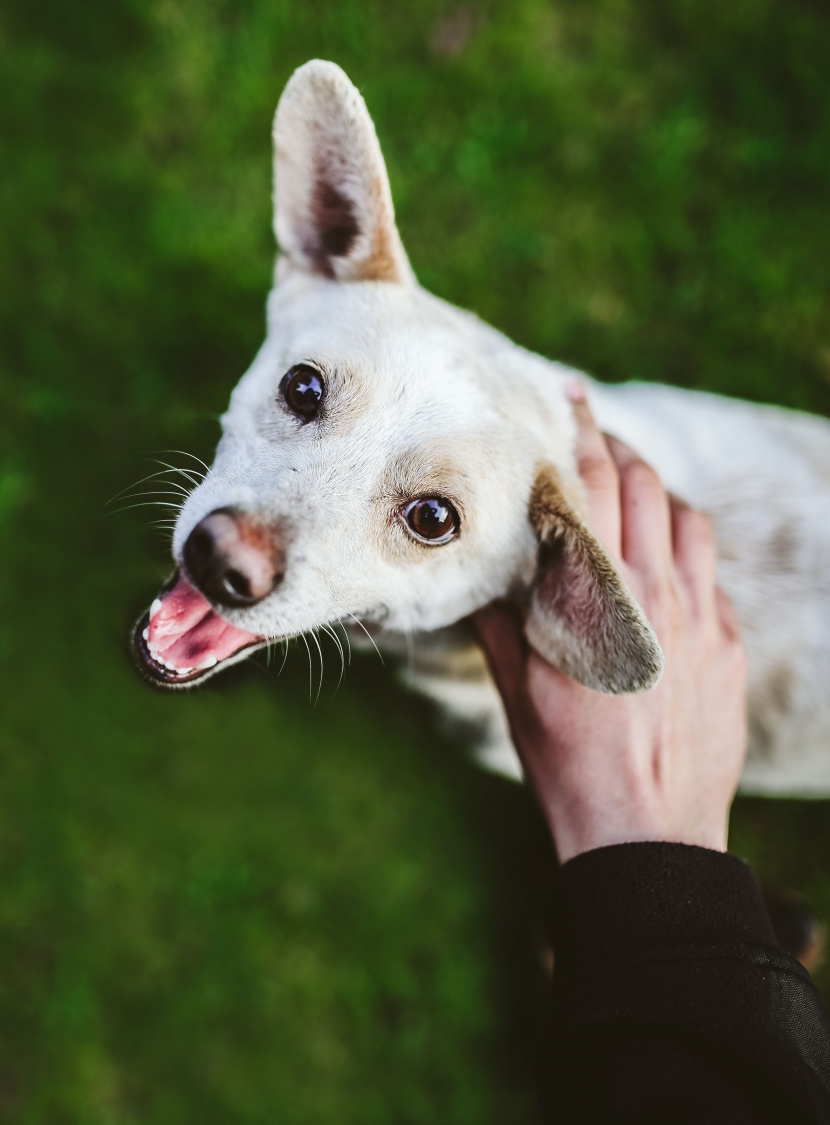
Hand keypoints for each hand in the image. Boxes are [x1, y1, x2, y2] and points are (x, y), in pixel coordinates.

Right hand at [476, 387, 747, 861]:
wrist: (644, 831)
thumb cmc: (568, 762)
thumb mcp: (518, 689)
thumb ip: (501, 621)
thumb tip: (480, 577)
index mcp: (596, 595)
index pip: (592, 487)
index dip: (581, 433)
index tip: (570, 399)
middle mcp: (656, 593)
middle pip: (647, 486)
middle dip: (620, 450)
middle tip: (596, 438)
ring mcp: (702, 618)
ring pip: (690, 521)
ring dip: (660, 494)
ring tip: (635, 492)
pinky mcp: (728, 646)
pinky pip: (712, 575)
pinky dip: (686, 551)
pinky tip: (664, 568)